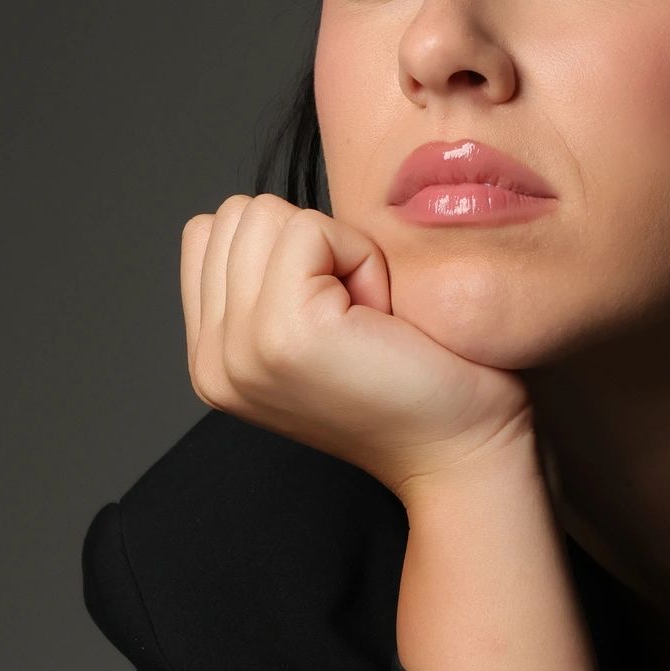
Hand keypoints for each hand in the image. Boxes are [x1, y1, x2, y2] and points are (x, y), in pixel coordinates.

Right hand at [180, 194, 536, 502]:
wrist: (461, 455)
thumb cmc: (416, 387)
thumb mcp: (313, 331)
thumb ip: (267, 283)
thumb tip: (271, 219)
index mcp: (212, 357)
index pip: (209, 233)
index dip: (286, 248)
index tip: (335, 312)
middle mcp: (211, 359)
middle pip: (236, 217)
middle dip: (310, 245)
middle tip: (358, 317)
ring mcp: (240, 348)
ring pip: (265, 215)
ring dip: (336, 250)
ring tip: (367, 318)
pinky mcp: (284, 332)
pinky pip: (309, 230)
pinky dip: (360, 257)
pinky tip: (381, 317)